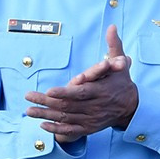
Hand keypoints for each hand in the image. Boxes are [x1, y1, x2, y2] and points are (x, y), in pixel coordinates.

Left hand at [28, 26, 138, 142]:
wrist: (131, 106)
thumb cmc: (121, 81)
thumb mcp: (120, 62)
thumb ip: (114, 45)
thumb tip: (112, 27)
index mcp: (101, 91)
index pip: (81, 93)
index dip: (65, 92)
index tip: (50, 90)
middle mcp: (96, 107)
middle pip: (68, 105)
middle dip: (46, 102)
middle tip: (28, 97)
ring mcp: (91, 119)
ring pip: (66, 118)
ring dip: (46, 115)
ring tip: (29, 110)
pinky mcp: (89, 128)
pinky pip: (71, 131)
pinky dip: (56, 129)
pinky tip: (42, 125)